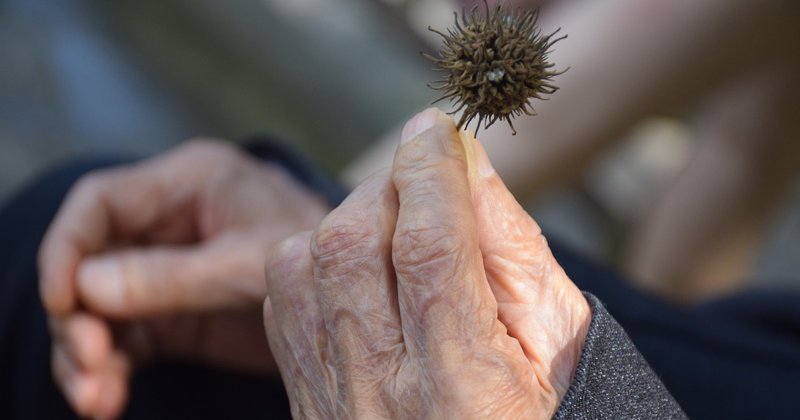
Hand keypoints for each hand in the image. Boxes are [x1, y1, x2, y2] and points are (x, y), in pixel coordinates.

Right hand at [39, 140, 327, 417]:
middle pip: (88, 261)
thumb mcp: (250, 262)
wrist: (358, 292)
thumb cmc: (320, 253)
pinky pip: (126, 338)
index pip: (99, 202)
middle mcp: (168, 222)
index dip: (66, 248)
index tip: (63, 302)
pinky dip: (111, 370)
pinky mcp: (174, 312)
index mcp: (189, 182)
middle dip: (78, 317)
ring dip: (88, 353)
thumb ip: (174, 275)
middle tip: (89, 366)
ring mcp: (167, 269)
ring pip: (98, 307)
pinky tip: (107, 402)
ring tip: (97, 400)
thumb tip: (86, 287)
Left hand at [263, 108, 590, 417]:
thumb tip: (465, 162)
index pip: (430, 248)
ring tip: (396, 224)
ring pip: (301, 264)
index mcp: (464, 388)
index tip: (436, 129)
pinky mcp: (304, 397)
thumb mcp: (559, 340)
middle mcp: (381, 395)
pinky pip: (281, 298)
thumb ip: (514, 249)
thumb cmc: (545, 416)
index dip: (431, 172)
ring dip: (348, 218)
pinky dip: (314, 256)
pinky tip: (359, 262)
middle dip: (388, 188)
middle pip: (351, 246)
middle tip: (425, 181)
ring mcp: (331, 401)